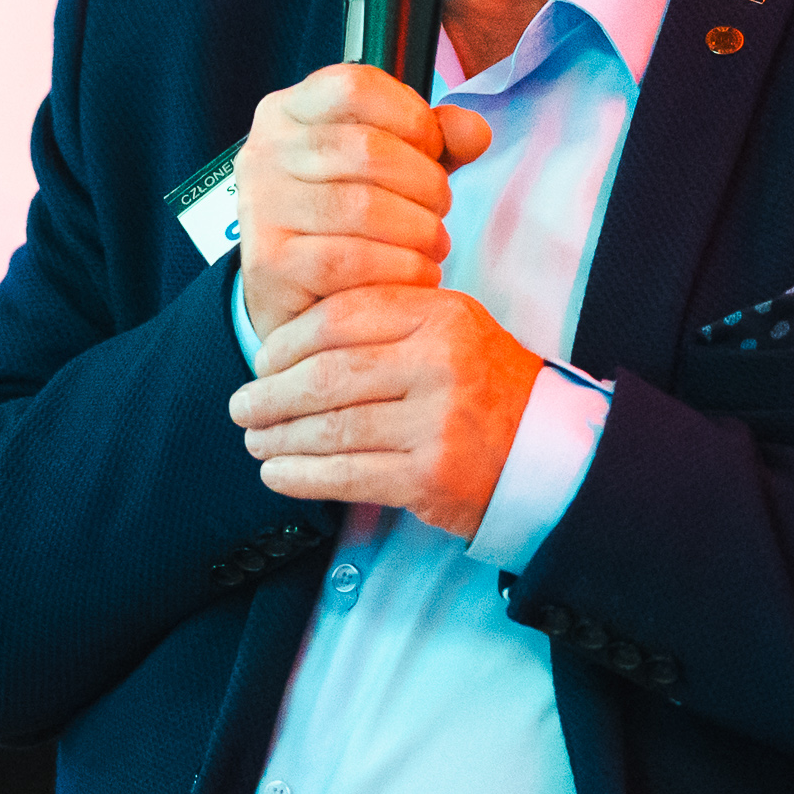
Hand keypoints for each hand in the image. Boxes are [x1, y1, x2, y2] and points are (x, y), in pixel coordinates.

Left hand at [229, 283, 544, 540]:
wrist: (550, 452)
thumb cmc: (487, 390)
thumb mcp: (451, 330)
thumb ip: (385, 322)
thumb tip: (289, 344)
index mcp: (440, 316)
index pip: (340, 318)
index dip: (286, 342)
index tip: (262, 360)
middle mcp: (440, 363)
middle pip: (327, 375)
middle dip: (271, 395)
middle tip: (242, 406)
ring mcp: (437, 422)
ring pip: (331, 428)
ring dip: (280, 438)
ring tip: (255, 440)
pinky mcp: (431, 476)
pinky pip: (347, 474)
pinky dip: (302, 477)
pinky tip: (277, 475)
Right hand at [231, 65, 493, 343]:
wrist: (295, 297)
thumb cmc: (345, 223)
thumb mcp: (391, 167)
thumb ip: (434, 140)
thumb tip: (473, 132)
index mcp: (288, 112)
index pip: (355, 86)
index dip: (411, 116)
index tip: (432, 150)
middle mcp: (264, 153)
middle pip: (367, 149)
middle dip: (426, 184)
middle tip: (440, 210)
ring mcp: (261, 208)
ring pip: (363, 207)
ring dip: (419, 231)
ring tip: (432, 245)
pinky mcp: (270, 263)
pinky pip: (351, 261)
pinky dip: (400, 269)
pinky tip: (416, 273)